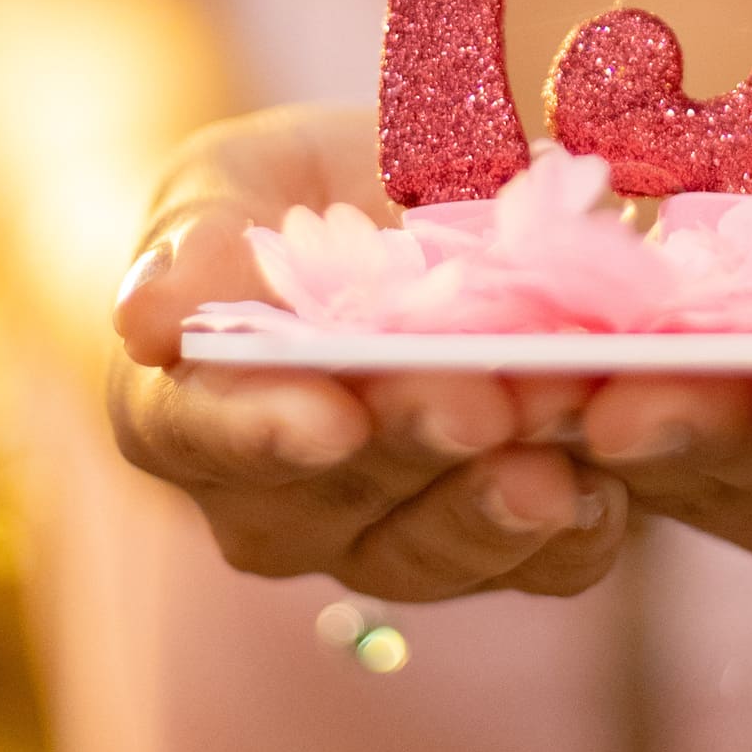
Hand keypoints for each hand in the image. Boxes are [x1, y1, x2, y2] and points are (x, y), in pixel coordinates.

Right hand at [109, 106, 625, 601]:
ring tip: (560, 424)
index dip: (263, 434)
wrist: (377, 227)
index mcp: (183, 414)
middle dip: (417, 443)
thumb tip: (145, 314)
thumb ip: (198, 238)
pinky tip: (607, 486)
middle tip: (481, 398)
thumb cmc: (277, 203)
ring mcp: (381, 542)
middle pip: (339, 494)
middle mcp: (273, 506)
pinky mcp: (490, 549)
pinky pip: (534, 570)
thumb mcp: (229, 180)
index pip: (204, 436)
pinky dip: (574, 533)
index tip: (330, 417)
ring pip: (435, 549)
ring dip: (502, 494)